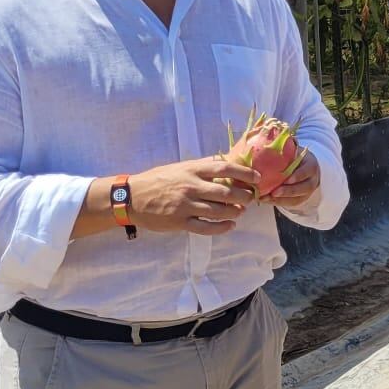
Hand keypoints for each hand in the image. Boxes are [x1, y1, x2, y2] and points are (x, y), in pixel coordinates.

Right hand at [129, 157, 258, 234]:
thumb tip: (226, 161)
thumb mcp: (179, 167)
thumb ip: (202, 166)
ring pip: (219, 211)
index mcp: (191, 170)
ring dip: (235, 212)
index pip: (225, 168)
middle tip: (250, 198)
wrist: (130, 197)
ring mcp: (185, 206)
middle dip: (244, 196)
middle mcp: (191, 187)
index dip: (245, 173)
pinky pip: (206, 227)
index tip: (257, 178)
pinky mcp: (180, 223)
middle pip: (226, 192)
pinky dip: (222, 227)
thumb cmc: (157, 180)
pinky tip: (230, 225)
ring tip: (240, 211)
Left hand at [265, 147, 319, 207]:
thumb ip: (289, 143)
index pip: (307, 171)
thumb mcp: (294, 148)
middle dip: (289, 191)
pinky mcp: (300, 199)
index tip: (288, 178)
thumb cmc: (295, 155)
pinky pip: (290, 203)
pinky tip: (265, 200)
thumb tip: (277, 131)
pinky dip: (278, 203)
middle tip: (274, 192)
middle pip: (303, 188)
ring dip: (281, 200)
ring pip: (297, 198)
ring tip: (265, 198)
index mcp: (311, 165)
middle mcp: (312, 179)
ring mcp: (307, 191)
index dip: (298, 175)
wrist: (304, 166)